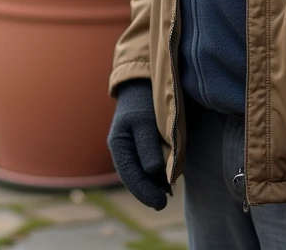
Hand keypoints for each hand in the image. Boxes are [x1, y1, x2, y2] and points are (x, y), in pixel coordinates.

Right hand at [107, 80, 170, 209]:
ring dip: (153, 184)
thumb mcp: (144, 121)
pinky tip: (167, 179)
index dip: (144, 192)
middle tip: (163, 203)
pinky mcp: (144, 146)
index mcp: (118, 145)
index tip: (159, 203)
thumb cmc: (143, 100)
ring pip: (142, 173)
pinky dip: (157, 174)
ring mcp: (133, 149)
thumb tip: (153, 172)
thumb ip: (148, 146)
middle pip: (135, 177)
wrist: (145, 82)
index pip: (130, 175)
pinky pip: (149, 165)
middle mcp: (123, 150)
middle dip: (148, 191)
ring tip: (167, 193)